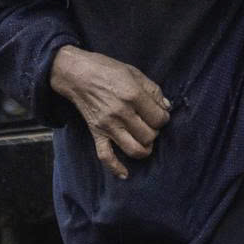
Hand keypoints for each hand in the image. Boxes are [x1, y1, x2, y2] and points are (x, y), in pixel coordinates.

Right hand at [50, 46, 171, 179]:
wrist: (76, 74)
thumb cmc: (106, 69)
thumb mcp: (134, 72)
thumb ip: (153, 90)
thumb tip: (166, 107)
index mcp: (132, 95)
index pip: (159, 118)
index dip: (164, 118)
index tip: (160, 114)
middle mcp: (121, 113)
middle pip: (149, 135)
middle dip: (154, 132)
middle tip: (150, 124)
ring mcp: (108, 125)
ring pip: (134, 149)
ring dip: (144, 149)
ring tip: (144, 142)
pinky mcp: (97, 133)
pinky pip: (106, 156)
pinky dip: (116, 168)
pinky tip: (125, 174)